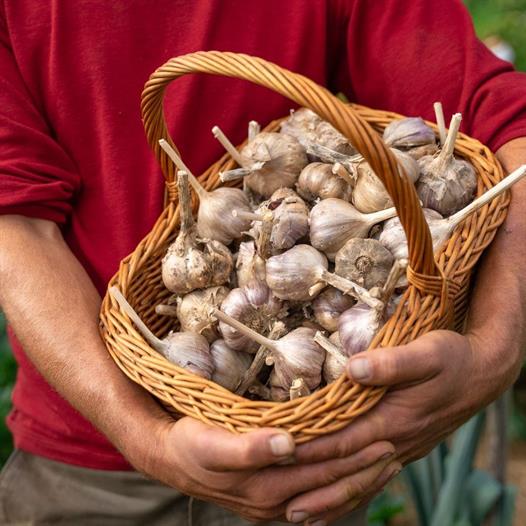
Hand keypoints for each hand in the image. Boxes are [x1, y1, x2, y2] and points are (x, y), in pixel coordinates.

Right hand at [132, 415, 398, 522]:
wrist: (173, 459)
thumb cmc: (192, 445)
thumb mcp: (212, 445)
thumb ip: (249, 448)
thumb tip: (288, 444)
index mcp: (266, 486)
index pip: (321, 469)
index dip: (351, 454)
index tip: (381, 437)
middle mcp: (276, 501)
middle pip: (330, 485)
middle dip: (363, 468)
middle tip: (394, 448)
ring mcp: (275, 503)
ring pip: (327, 494)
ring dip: (357, 479)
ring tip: (386, 463)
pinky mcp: (272, 498)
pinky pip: (314, 497)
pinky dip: (338, 488)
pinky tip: (352, 478)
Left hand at [290, 329, 519, 524]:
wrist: (482, 373)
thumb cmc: (452, 358)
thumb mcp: (426, 353)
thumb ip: (392, 363)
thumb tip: (355, 369)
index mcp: (395, 419)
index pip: (344, 441)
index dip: (311, 450)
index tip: (280, 456)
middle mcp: (396, 442)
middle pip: (348, 472)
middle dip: (312, 488)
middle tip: (277, 505)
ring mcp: (402, 449)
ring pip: (361, 483)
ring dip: (330, 501)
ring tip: (300, 517)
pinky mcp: (406, 448)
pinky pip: (374, 479)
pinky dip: (353, 495)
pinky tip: (338, 502)